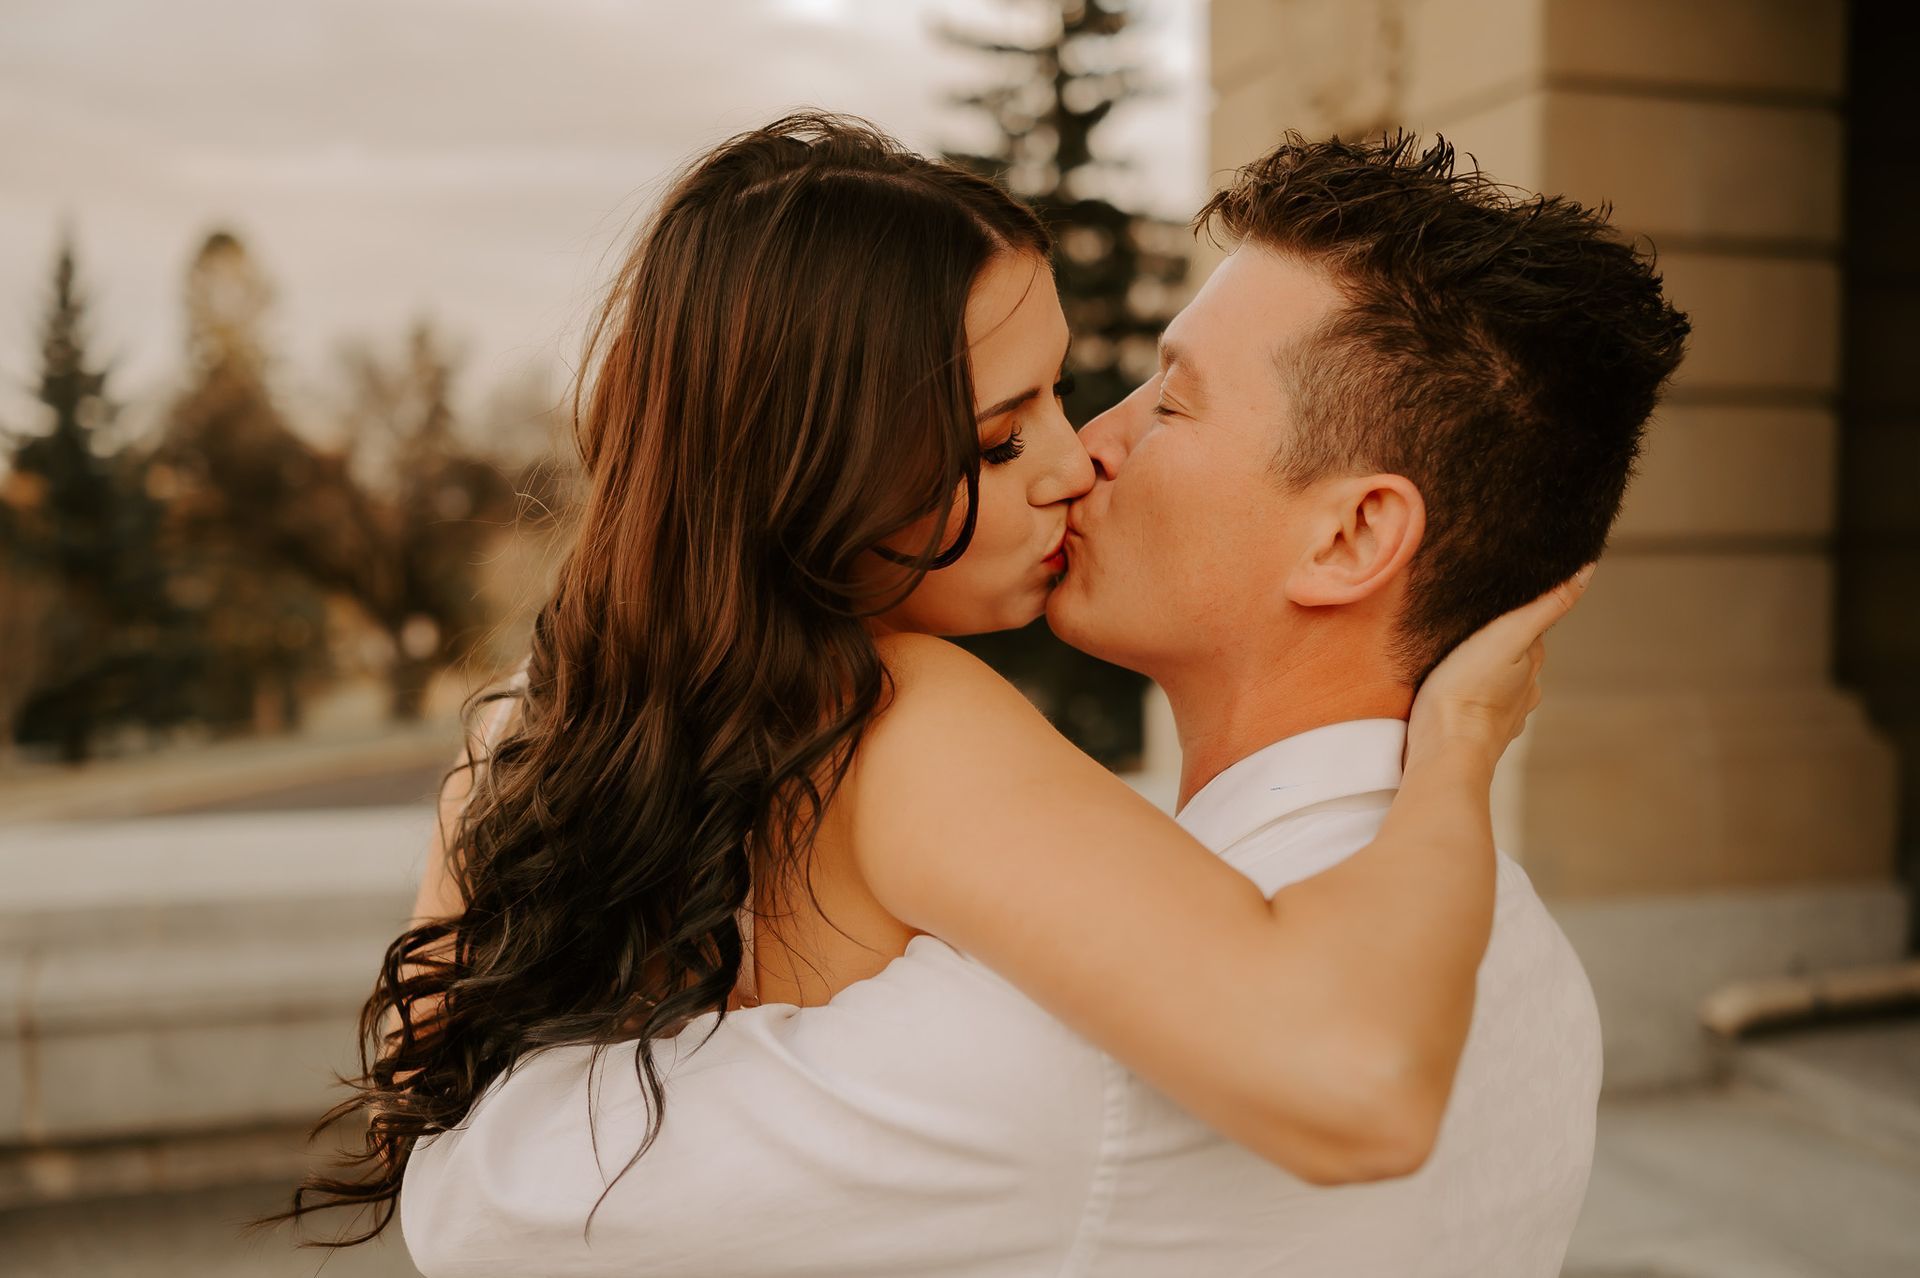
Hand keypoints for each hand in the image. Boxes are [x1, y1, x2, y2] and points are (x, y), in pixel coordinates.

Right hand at [1406, 565, 1592, 774]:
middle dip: (1498, 642)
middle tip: (1471, 625)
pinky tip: (1449, 692)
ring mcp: (1499, 716)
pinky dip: (1467, 696)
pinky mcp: (1470, 731)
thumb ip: (1547, 605)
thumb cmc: (1470, 691)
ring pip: (1496, 684)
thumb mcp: (1508, 635)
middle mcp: (1523, 692)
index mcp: (1532, 665)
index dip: (1518, 609)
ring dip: (1483, 672)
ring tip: (1458, 659)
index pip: (1533, 627)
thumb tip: (1589, 569)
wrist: (1443, 750)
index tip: (1500, 595)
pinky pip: (1474, 706)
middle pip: (1516, 657)